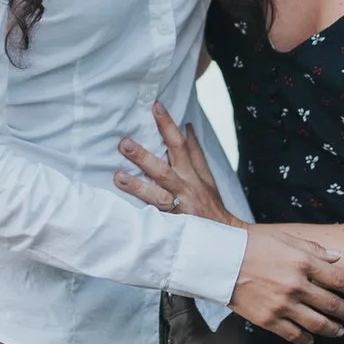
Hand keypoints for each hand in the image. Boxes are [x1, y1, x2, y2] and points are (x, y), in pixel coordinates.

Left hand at [113, 101, 234, 223]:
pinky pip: (157, 220)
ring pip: (157, 195)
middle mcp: (185, 188)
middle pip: (163, 169)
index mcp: (192, 173)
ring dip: (137, 186)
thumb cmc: (211, 204)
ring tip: (118, 177)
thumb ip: (196, 152)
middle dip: (143, 156)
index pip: (180, 144)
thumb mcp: (206, 177)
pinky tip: (125, 213)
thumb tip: (188, 127)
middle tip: (124, 143)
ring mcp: (178, 207)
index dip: (168, 125)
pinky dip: (143, 216)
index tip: (156, 107)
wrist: (225, 236)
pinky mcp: (174, 226)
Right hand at [231, 227, 343, 343]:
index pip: (340, 280)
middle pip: (333, 305)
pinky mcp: (268, 320)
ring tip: (340, 331)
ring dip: (333, 329)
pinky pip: (294, 335)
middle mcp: (296, 285)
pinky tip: (312, 339)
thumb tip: (337, 257)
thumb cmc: (251, 245)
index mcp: (302, 262)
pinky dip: (306, 339)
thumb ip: (313, 249)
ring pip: (318, 324)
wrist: (218, 260)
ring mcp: (283, 305)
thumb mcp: (284, 239)